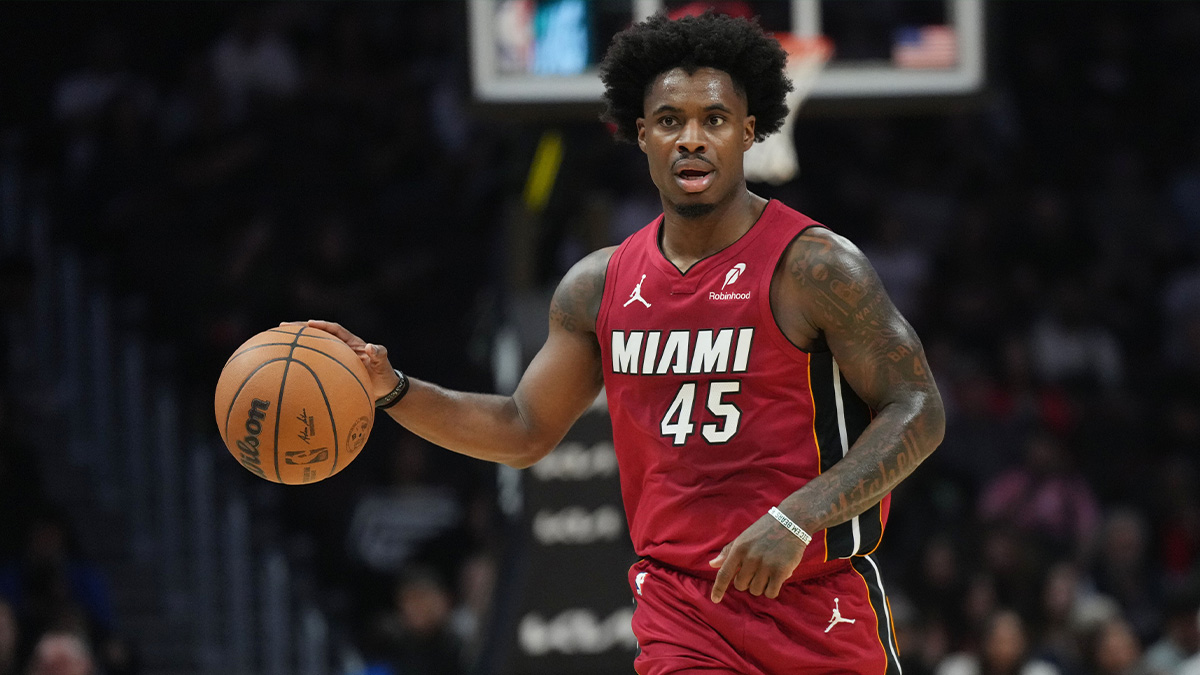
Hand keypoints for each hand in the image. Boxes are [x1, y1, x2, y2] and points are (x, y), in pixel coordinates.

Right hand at [280, 320, 399, 399]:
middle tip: (281, 327)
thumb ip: (379, 355)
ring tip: (275, 342)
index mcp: (352, 343)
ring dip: (296, 345)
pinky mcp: (331, 370)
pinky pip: (314, 366)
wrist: (385, 390)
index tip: (309, 324)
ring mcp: (335, 359)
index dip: (322, 326)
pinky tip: (284, 371)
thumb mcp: (384, 365)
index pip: (334, 329)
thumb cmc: (385, 376)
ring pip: (312, 349)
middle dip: (300, 330)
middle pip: (317, 335)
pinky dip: (301, 366)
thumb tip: (371, 347)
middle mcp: (341, 348)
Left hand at [708, 512, 806, 602]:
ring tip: (768, 572)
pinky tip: (776, 579)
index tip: (715, 600)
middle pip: (741, 585)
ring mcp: (765, 565)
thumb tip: (712, 564)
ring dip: (761, 585)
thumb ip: (728, 552)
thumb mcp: (744, 538)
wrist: (792, 521)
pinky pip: (771, 593)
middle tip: (757, 571)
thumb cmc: (765, 530)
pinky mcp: (780, 571)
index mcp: (739, 549)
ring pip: (756, 590)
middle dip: (747, 582)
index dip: (718, 589)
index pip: (724, 573)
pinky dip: (772, 590)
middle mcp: (750, 558)